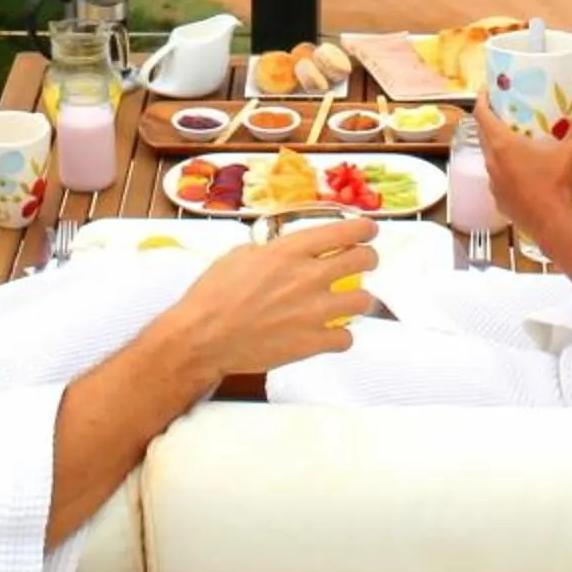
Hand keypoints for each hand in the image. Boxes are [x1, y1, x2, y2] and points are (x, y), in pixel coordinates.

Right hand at [162, 216, 381, 375]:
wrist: (202, 337)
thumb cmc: (213, 296)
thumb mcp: (239, 255)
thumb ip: (271, 250)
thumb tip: (282, 250)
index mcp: (289, 251)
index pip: (345, 231)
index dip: (364, 228)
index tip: (368, 230)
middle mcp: (308, 277)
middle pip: (364, 260)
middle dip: (367, 258)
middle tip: (362, 262)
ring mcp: (313, 312)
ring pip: (364, 300)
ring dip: (358, 299)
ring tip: (347, 301)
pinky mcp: (311, 342)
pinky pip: (347, 338)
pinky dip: (341, 336)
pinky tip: (330, 333)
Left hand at [477, 96, 571, 278]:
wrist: (553, 223)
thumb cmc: (558, 184)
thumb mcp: (571, 151)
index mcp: (503, 144)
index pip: (482, 115)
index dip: (481, 99)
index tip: (487, 91)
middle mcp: (492, 161)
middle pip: (483, 134)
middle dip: (490, 121)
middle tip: (504, 112)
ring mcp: (493, 182)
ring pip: (489, 157)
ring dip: (497, 147)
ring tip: (514, 140)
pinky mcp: (499, 199)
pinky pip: (497, 178)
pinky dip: (504, 170)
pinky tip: (519, 171)